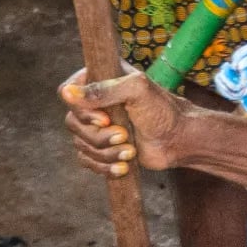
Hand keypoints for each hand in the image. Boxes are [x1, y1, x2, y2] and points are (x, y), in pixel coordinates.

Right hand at [61, 69, 184, 177]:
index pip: (68, 91)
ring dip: (105, 152)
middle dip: (98, 136)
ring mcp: (98, 126)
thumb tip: (67, 93)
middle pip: (72, 122)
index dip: (81, 109)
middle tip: (124, 135)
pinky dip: (104, 166)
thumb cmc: (163, 110)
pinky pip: (87, 160)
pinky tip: (124, 166)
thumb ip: (102, 89)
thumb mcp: (136, 90)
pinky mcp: (102, 147)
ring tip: (130, 151)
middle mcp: (96, 101)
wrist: (179, 140)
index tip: (105, 119)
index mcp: (100, 79)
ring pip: (80, 144)